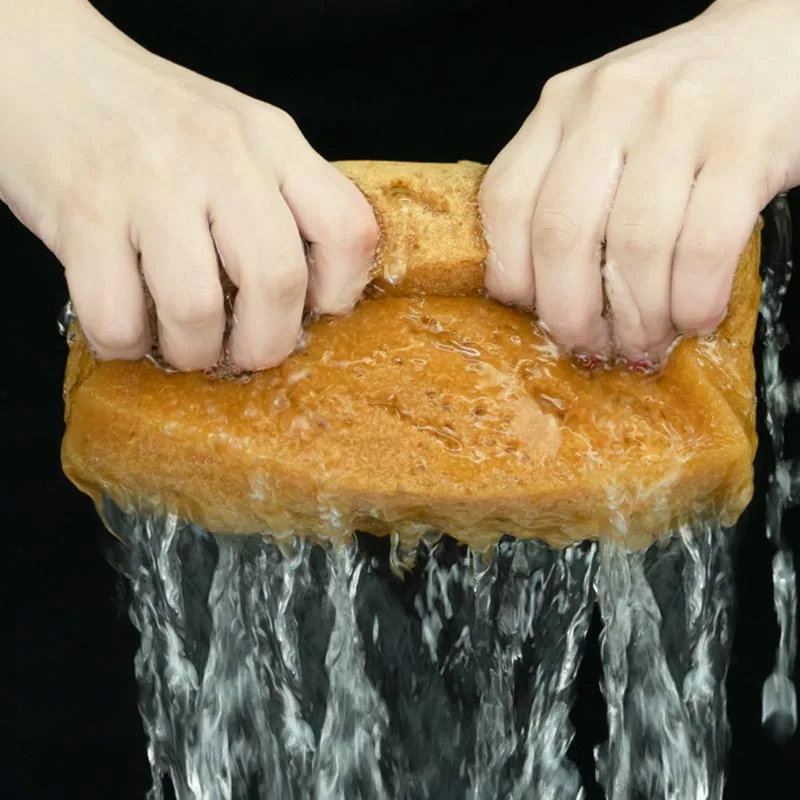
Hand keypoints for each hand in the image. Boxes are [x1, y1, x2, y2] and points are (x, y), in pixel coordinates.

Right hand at [0, 0, 376, 370]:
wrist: (43, 63)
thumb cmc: (149, 118)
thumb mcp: (238, 135)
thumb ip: (280, 198)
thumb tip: (308, 296)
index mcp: (271, 140)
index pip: (347, 229)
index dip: (341, 291)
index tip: (314, 310)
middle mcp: (219, 155)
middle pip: (277, 281)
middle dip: (264, 345)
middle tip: (243, 351)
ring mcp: (149, 182)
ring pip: (196, 310)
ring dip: (192, 352)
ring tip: (183, 341)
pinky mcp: (82, 213)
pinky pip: (117, 317)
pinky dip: (126, 343)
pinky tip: (128, 324)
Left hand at [479, 0, 799, 365]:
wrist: (777, 46)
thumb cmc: (680, 109)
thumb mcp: (603, 130)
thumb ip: (564, 187)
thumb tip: (540, 295)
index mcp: (561, 105)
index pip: (506, 202)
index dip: (513, 276)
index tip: (534, 315)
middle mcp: (611, 102)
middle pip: (562, 234)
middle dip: (571, 313)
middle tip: (590, 345)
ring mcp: (680, 116)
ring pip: (635, 247)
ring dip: (638, 317)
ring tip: (646, 341)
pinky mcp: (747, 140)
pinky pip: (705, 246)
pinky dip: (694, 300)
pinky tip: (695, 317)